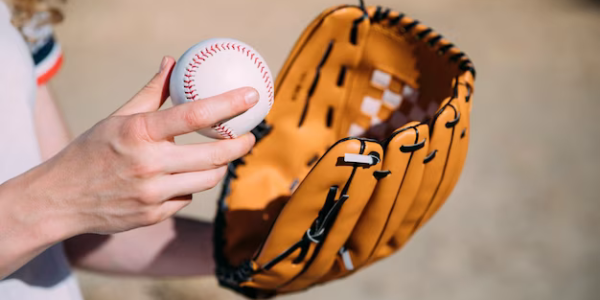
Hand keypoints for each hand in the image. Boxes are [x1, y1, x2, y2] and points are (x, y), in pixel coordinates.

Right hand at [17, 56, 256, 236]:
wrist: (60, 198)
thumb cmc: (92, 151)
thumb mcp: (118, 118)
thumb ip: (151, 92)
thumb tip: (171, 62)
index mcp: (139, 132)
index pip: (195, 115)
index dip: (229, 104)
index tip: (251, 97)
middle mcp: (148, 164)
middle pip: (213, 156)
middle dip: (239, 146)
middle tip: (249, 137)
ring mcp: (151, 194)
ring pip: (207, 181)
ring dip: (219, 167)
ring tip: (220, 157)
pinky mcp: (152, 216)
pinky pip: (186, 199)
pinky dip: (189, 188)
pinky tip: (180, 180)